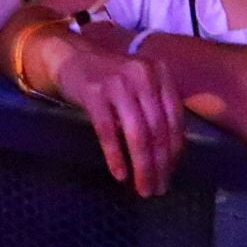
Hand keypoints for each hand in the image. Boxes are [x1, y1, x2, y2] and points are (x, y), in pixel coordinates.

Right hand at [54, 44, 186, 196]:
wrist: (71, 56)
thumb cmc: (110, 77)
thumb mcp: (140, 84)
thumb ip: (156, 109)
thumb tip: (169, 157)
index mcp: (160, 73)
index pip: (175, 119)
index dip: (175, 151)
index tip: (170, 174)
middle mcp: (143, 75)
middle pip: (157, 129)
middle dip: (160, 165)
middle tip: (157, 190)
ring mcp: (118, 83)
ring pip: (137, 134)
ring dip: (142, 166)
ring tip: (143, 188)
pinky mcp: (94, 93)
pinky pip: (108, 132)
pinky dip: (115, 156)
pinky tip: (120, 174)